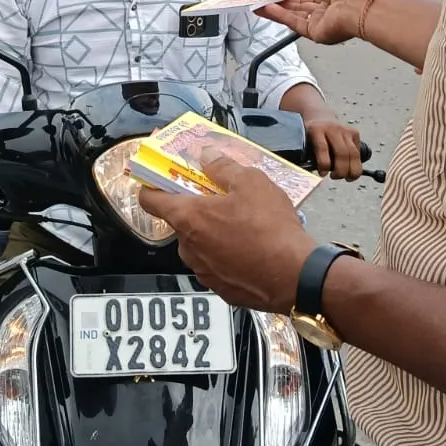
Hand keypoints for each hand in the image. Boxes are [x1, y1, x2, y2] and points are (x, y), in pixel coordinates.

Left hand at [138, 155, 316, 312]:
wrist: (295, 276)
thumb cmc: (270, 227)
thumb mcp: (250, 182)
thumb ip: (222, 167)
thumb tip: (206, 156)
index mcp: (189, 218)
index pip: (150, 200)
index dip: (152, 185)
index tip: (160, 177)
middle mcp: (189, 247)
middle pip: (182, 221)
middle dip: (198, 209)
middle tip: (222, 199)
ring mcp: (203, 271)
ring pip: (200, 244)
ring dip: (214, 233)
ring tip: (244, 225)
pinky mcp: (221, 288)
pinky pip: (218, 264)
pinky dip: (228, 255)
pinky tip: (252, 248)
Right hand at [257, 0, 381, 45]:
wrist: (356, 4)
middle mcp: (324, 6)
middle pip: (295, 5)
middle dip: (278, 2)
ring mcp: (320, 20)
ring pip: (292, 15)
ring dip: (275, 10)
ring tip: (259, 5)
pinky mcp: (315, 33)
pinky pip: (294, 24)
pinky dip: (280, 17)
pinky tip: (268, 10)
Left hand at [306, 120, 363, 179]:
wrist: (319, 116)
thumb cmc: (310, 134)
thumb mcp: (304, 141)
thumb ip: (307, 155)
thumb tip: (313, 175)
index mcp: (316, 130)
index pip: (322, 148)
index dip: (324, 164)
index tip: (322, 174)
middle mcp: (332, 128)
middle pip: (342, 153)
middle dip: (341, 171)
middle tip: (335, 177)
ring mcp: (344, 130)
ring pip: (353, 154)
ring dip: (352, 170)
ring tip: (346, 178)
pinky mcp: (354, 132)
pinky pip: (358, 151)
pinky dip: (356, 163)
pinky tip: (351, 168)